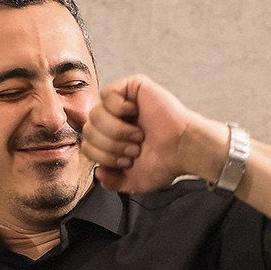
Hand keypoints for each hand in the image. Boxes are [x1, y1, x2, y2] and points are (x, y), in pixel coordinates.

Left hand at [80, 75, 223, 194]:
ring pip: (95, 114)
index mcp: (112, 140)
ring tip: (138, 135)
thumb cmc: (165, 163)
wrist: (183, 149)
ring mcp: (122, 103)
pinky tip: (135, 113)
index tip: (127, 161)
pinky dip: (118, 108)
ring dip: (116, 130)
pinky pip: (107, 93)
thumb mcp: (134, 181)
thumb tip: (98, 172)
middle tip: (134, 149)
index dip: (102, 156)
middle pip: (88, 130)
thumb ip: (112, 182)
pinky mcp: (132, 87)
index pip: (87, 145)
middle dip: (109, 145)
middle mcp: (115, 120)